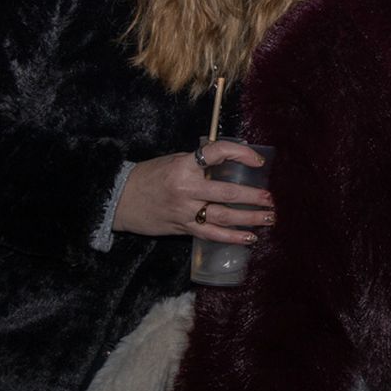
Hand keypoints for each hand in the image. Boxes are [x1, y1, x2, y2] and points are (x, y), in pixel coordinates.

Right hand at [112, 140, 274, 242]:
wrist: (119, 200)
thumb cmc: (148, 176)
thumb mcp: (173, 160)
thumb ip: (199, 163)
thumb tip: (229, 162)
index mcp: (183, 165)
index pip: (218, 153)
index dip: (241, 154)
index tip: (258, 161)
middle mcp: (186, 188)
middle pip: (227, 192)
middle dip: (253, 196)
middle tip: (270, 199)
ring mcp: (185, 211)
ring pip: (224, 216)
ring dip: (250, 218)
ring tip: (269, 218)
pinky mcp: (183, 228)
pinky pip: (212, 234)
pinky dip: (232, 237)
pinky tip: (250, 238)